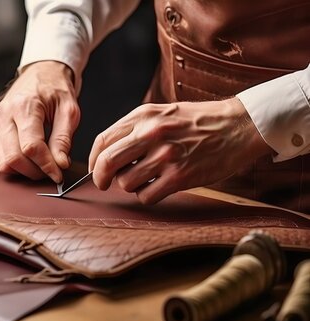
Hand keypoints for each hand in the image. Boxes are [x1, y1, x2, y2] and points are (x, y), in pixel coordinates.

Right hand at [0, 61, 79, 183]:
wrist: (41, 72)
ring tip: (42, 165)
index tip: (58, 174)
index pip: (31, 147)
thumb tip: (59, 164)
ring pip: (4, 161)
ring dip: (24, 170)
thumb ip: (63, 139)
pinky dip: (16, 164)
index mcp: (24, 106)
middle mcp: (4, 114)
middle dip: (34, 171)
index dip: (46, 165)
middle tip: (51, 171)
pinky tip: (31, 159)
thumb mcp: (69, 111)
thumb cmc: (56, 89)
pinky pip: (0, 156)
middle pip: (13, 158)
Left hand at [88, 97, 273, 203]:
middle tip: (103, 184)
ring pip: (125, 183)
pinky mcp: (179, 177)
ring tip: (144, 179)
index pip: (103, 140)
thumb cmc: (198, 121)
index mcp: (143, 116)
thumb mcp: (162, 113)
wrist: (238, 126)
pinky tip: (158, 187)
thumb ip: (135, 129)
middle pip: (107, 162)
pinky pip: (146, 196)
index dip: (94, 160)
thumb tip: (108, 153)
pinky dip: (147, 196)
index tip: (95, 169)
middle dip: (100, 178)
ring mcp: (165, 156)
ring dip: (130, 186)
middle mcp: (151, 134)